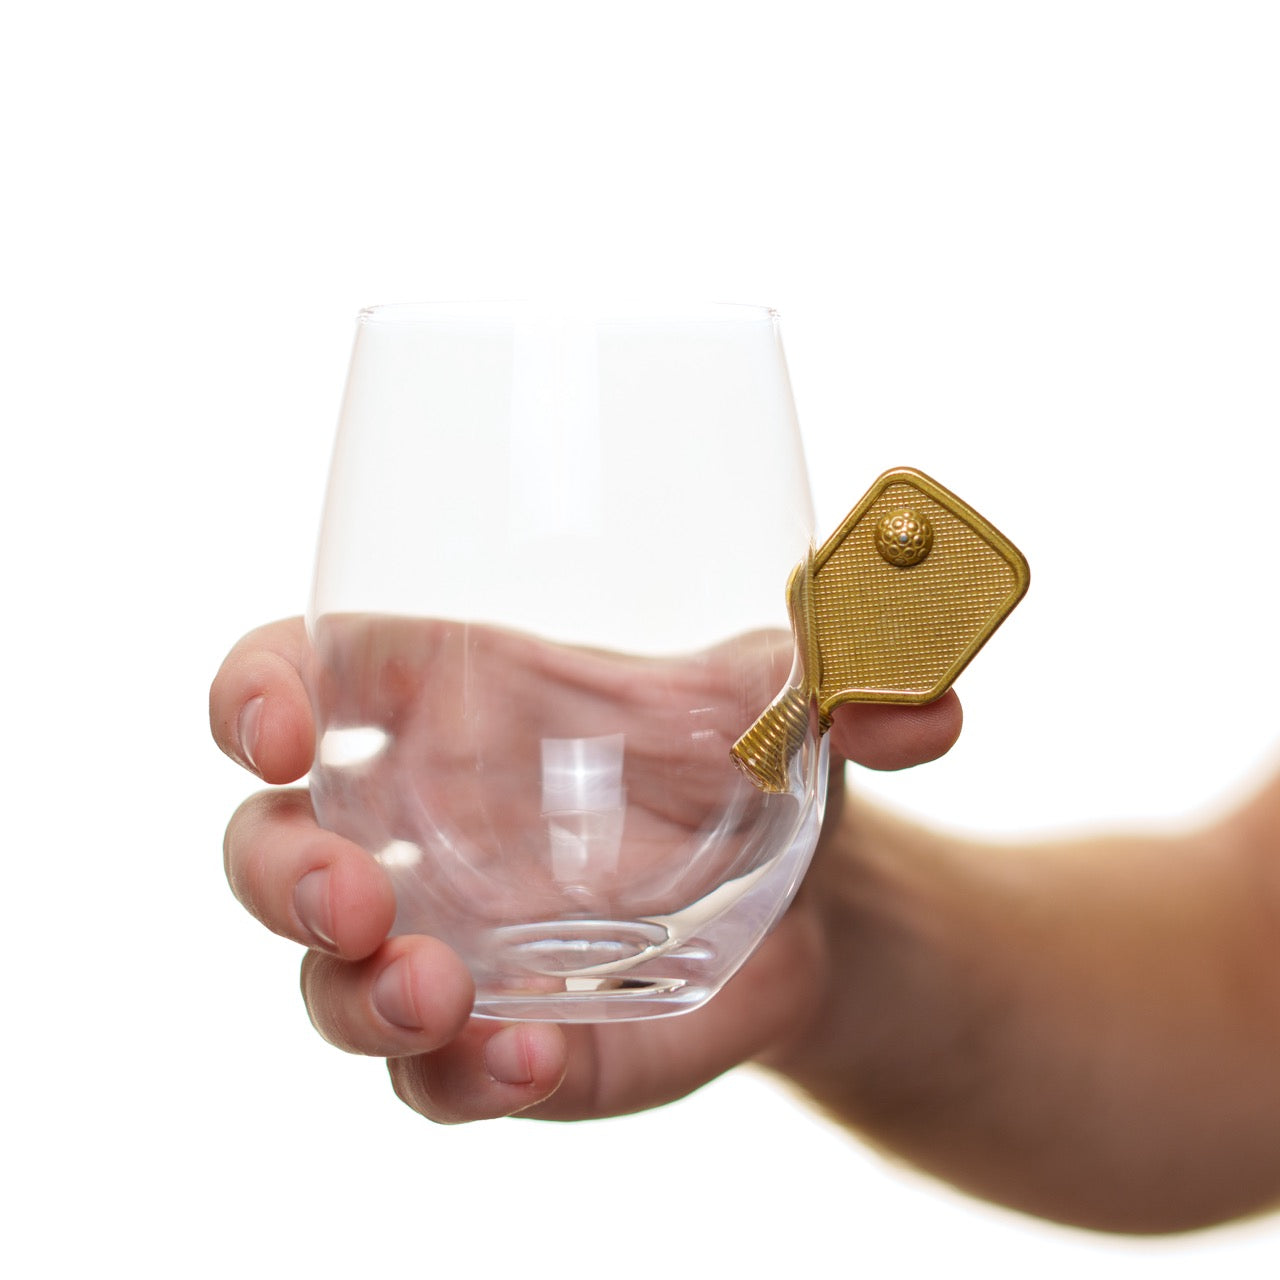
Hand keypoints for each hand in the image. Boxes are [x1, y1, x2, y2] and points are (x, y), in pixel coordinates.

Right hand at [210, 618, 960, 1123]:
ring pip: (330, 983)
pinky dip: (465, 1077)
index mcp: (444, 705)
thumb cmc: (753, 768)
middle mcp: (418, 827)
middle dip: (280, 875)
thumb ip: (843, 684)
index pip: (289, 682)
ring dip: (357, 997)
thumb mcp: (782, 709)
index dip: (250, 699)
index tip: (273, 729)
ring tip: (442, 993)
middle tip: (354, 897)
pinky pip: (439, 1075)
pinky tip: (533, 1059)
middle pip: (269, 848)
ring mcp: (449, 941)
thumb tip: (933, 700)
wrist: (809, 899)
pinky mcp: (503, 1034)